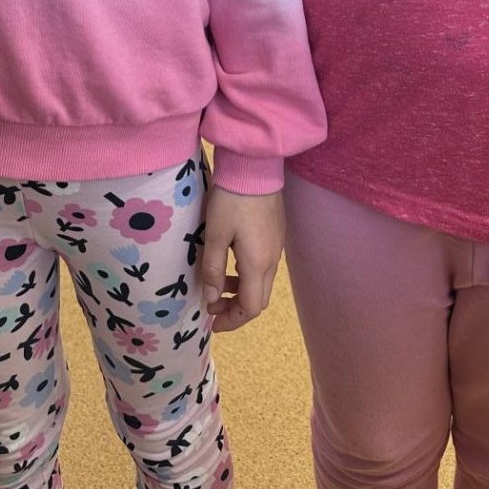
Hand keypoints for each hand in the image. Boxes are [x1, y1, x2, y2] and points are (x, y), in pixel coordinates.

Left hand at [201, 186, 283, 333]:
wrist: (255, 166)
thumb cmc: (231, 200)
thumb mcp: (215, 235)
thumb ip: (213, 269)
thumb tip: (212, 299)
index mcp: (257, 265)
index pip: (250, 308)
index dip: (232, 321)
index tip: (212, 322)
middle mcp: (272, 260)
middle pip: (259, 299)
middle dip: (236, 309)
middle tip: (212, 305)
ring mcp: (277, 247)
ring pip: (262, 282)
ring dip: (241, 290)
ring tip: (218, 283)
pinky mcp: (276, 234)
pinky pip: (264, 266)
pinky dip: (248, 274)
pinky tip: (231, 260)